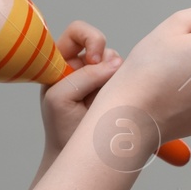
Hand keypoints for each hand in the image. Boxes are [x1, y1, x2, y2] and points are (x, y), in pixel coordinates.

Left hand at [38, 20, 122, 155]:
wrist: (79, 157)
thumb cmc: (61, 129)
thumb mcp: (61, 99)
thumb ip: (82, 77)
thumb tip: (114, 62)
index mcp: (61, 63)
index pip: (76, 32)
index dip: (89, 39)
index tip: (93, 59)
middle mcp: (81, 67)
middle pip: (102, 45)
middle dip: (108, 61)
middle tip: (107, 82)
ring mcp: (100, 79)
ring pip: (118, 63)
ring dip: (117, 78)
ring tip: (109, 101)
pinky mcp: (116, 90)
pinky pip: (129, 78)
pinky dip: (129, 86)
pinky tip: (121, 102)